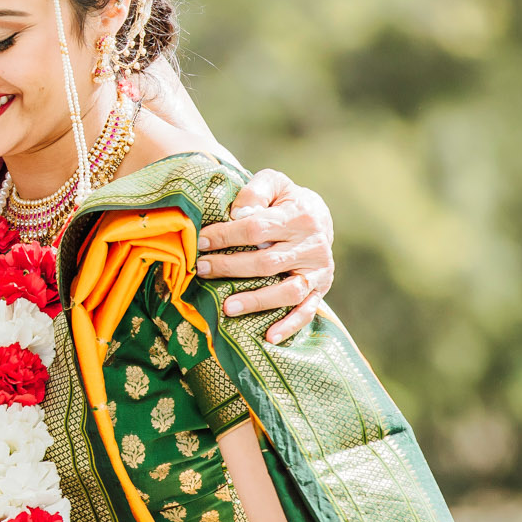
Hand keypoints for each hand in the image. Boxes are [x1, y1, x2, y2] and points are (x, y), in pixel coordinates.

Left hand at [195, 170, 333, 344]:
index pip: (257, 229)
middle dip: (231, 267)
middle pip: (267, 262)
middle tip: (203, 270)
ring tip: (227, 308)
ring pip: (287, 291)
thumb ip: (255, 192)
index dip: (226, 236)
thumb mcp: (274, 184)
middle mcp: (313, 245)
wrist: (318, 215)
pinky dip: (290, 326)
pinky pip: (306, 311)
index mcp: (300, 216)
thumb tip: (238, 214)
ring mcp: (319, 270)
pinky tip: (269, 337)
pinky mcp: (321, 289)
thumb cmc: (285, 200)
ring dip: (256, 301)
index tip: (201, 241)